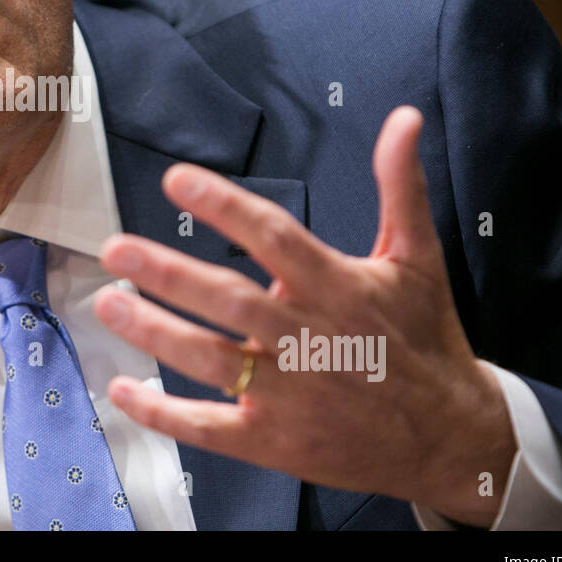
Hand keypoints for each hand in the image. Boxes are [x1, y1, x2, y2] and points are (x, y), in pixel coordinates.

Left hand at [94, 105, 515, 525]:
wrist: (452, 435)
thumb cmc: (426, 339)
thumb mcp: (418, 258)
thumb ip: (399, 186)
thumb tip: (403, 120)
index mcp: (338, 288)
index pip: (274, 237)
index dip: (225, 206)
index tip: (176, 180)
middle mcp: (308, 339)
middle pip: (231, 301)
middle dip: (169, 273)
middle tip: (117, 249)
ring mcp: (290, 395)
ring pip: (212, 361)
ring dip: (156, 332)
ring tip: (109, 303)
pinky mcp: (276, 441)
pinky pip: (211, 428)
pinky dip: (164, 414)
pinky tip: (125, 390)